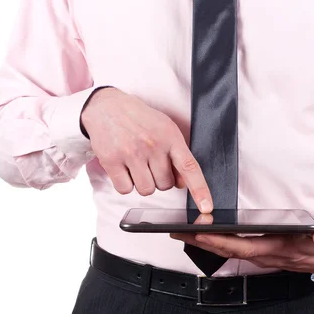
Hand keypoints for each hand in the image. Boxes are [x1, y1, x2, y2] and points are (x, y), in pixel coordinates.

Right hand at [81, 87, 212, 211]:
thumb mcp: (165, 129)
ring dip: (143, 183)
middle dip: (159, 179)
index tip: (206, 207)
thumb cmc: (140, 120)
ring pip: (146, 190)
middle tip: (150, 163)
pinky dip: (125, 184)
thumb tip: (183, 183)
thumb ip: (177, 155)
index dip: (200, 189)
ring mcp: (131, 153)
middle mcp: (152, 145)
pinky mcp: (112, 160)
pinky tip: (124, 168)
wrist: (107, 107)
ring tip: (137, 165)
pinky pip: (125, 189)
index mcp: (170, 137)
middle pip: (165, 185)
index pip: (190, 167)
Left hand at [171, 214, 313, 273]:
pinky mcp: (258, 252)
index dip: (220, 241)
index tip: (200, 231)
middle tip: (176, 230)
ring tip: (180, 231)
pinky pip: (231, 249)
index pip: (243, 246)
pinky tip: (201, 234)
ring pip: (226, 251)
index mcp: (277, 249)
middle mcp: (264, 255)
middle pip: (226, 251)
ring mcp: (259, 256)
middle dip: (200, 241)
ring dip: (203, 242)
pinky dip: (214, 242)